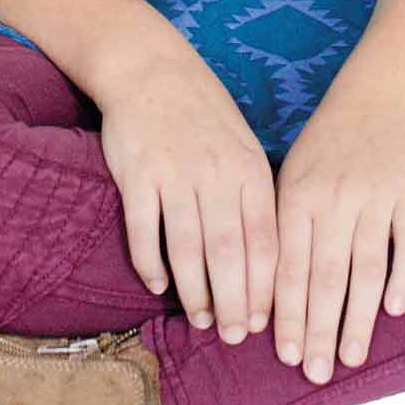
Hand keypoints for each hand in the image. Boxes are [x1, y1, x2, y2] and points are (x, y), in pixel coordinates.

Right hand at [95, 36, 278, 344]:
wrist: (150, 68)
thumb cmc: (203, 113)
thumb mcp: (242, 144)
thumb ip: (253, 194)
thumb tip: (268, 257)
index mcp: (249, 168)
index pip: (265, 239)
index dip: (266, 286)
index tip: (267, 322)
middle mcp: (216, 173)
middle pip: (228, 252)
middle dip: (235, 301)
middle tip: (236, 337)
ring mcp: (175, 173)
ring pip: (188, 247)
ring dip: (195, 291)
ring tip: (202, 320)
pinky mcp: (137, 175)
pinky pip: (145, 231)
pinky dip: (151, 263)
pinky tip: (158, 286)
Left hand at [271, 88, 404, 383]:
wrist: (378, 101)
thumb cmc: (325, 149)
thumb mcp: (290, 177)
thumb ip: (282, 231)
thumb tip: (265, 298)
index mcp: (298, 196)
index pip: (290, 266)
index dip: (288, 313)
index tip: (286, 355)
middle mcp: (336, 199)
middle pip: (327, 276)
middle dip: (319, 328)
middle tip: (316, 372)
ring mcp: (377, 197)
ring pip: (367, 268)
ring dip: (358, 317)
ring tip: (351, 357)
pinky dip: (403, 279)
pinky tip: (393, 311)